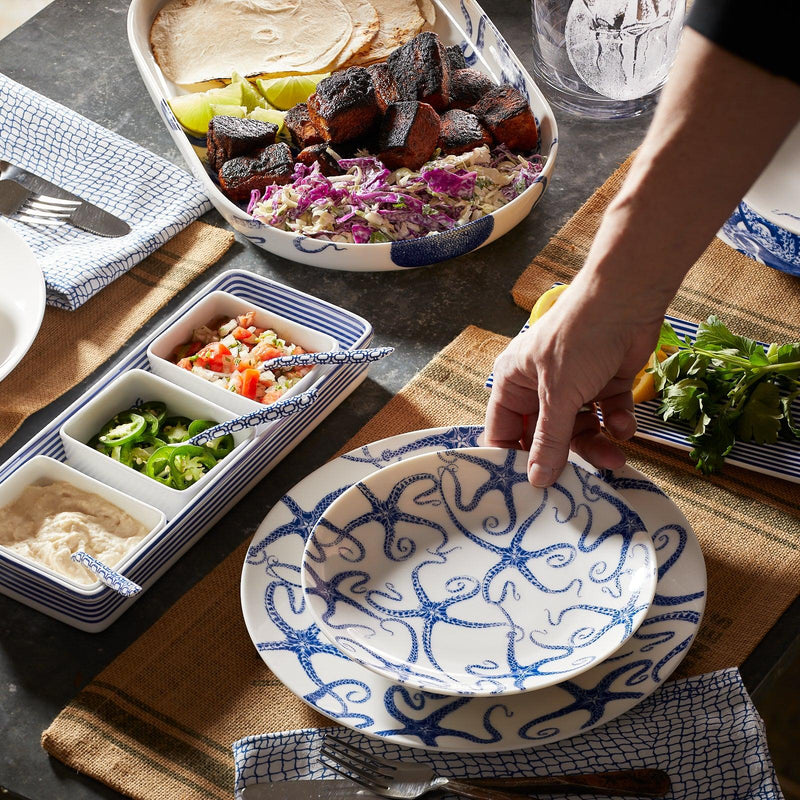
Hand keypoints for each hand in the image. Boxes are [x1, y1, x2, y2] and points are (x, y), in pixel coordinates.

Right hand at [483, 286, 661, 486]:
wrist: (628, 299)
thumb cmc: (580, 338)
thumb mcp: (559, 395)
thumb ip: (549, 440)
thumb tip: (535, 480)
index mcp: (514, 381)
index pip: (504, 429)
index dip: (514, 458)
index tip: (529, 488)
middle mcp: (539, 384)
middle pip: (547, 434)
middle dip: (567, 454)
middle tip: (582, 481)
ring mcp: (574, 383)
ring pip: (580, 428)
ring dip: (597, 443)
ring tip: (616, 458)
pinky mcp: (604, 381)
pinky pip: (606, 414)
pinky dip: (617, 421)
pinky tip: (625, 423)